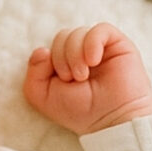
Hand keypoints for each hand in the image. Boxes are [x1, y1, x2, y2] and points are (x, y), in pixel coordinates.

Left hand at [22, 23, 151, 133]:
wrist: (111, 121)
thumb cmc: (79, 111)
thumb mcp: (42, 97)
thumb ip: (33, 73)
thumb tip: (42, 49)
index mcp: (64, 63)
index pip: (49, 47)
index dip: (47, 61)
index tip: (59, 81)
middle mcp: (82, 54)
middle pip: (62, 37)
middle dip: (61, 58)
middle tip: (72, 79)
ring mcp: (100, 48)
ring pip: (77, 33)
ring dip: (74, 54)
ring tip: (83, 75)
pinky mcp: (119, 45)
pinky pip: (100, 29)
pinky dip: (92, 43)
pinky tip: (93, 61)